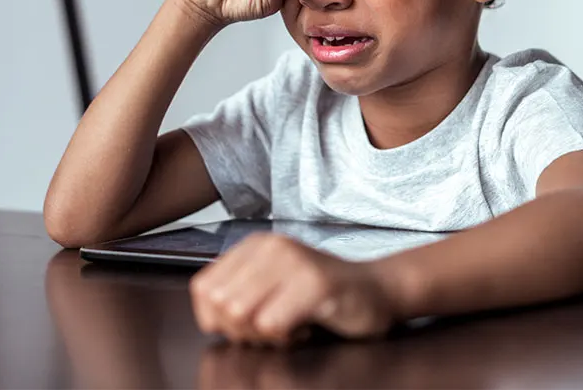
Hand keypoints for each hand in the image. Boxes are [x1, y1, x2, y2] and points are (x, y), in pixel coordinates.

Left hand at [190, 233, 395, 345]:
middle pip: (220, 304)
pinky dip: (284, 338)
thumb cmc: (325, 294)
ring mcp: (294, 262)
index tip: (248, 323)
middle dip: (240, 330)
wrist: (379, 290)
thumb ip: (239, 290)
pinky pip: (271, 324)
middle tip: (271, 328)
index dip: (218, 319)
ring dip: (262, 334)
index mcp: (255, 245)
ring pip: (240, 314)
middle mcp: (272, 246)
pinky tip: (303, 328)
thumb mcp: (273, 283)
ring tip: (287, 326)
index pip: (203, 289)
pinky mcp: (315, 283)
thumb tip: (209, 316)